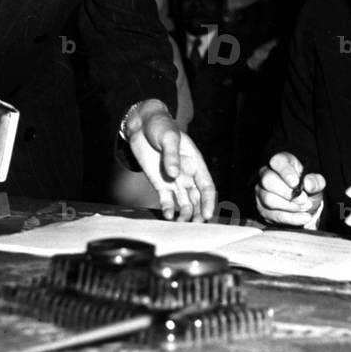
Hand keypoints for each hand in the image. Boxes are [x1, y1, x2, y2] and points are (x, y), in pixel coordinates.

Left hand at [126, 100, 215, 221]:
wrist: (142, 125)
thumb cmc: (161, 127)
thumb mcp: (168, 138)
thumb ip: (172, 156)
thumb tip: (173, 175)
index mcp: (195, 162)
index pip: (206, 186)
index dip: (208, 201)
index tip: (206, 215)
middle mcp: (187, 174)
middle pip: (197, 198)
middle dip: (198, 212)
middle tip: (194, 226)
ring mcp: (173, 179)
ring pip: (184, 201)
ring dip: (184, 213)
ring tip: (181, 224)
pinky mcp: (159, 183)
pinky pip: (166, 199)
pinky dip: (168, 208)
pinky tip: (168, 216)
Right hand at [255, 151, 324, 226]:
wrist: (305, 206)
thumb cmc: (308, 189)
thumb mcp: (317, 183)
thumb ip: (315, 182)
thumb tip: (308, 183)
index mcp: (281, 162)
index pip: (277, 161)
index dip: (285, 172)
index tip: (296, 183)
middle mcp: (267, 174)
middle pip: (268, 180)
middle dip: (287, 192)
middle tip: (304, 199)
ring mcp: (262, 192)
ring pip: (268, 199)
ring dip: (290, 206)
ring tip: (306, 207)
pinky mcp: (263, 209)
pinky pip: (273, 215)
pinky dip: (291, 218)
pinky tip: (303, 217)